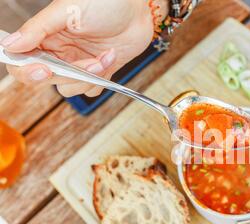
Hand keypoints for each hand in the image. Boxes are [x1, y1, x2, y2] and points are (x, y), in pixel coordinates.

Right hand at [1, 0, 167, 96]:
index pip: (21, 61)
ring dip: (89, 77)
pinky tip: (111, 58)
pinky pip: (91, 89)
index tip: (44, 70)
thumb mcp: (68, 10)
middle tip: (89, 62)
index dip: (27, 71)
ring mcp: (78, 64)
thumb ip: (38, 28)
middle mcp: (58, 52)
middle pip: (47, 79)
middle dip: (70, 74)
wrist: (138, 10)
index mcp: (45, 36)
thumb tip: (11, 45)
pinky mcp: (98, 72)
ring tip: (104, 55)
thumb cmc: (105, 1)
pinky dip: (102, 79)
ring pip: (70, 88)